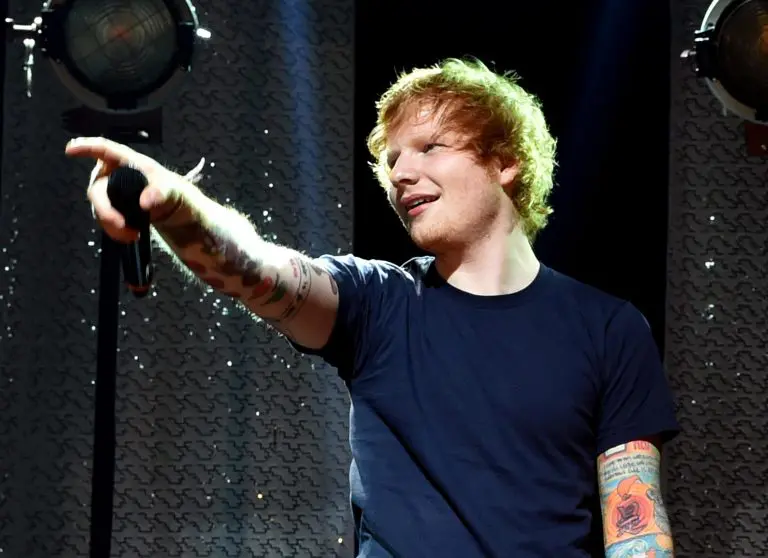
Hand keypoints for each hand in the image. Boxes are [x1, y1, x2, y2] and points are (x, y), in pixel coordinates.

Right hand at [65, 137, 201, 242]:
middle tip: (121, 226)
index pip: (103, 149)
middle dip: (106, 210)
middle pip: (97, 190)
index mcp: (126, 160)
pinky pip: (104, 220)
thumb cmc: (170, 190)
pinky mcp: (109, 208)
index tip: (71, 149)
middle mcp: (111, 174)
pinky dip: (115, 231)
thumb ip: (161, 193)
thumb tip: (144, 203)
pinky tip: (130, 236)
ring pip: (99, 208)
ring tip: (133, 235)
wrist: (171, 210)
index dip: (86, 147)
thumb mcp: (172, 190)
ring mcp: (108, 192)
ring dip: (112, 225)